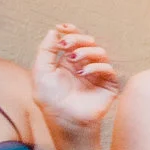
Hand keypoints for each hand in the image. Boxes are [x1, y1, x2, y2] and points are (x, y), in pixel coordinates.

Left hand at [32, 25, 119, 143]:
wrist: (65, 121)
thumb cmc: (50, 101)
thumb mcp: (40, 73)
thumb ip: (45, 51)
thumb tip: (54, 31)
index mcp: (68, 62)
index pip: (73, 40)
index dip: (70, 30)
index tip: (62, 27)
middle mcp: (84, 66)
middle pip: (88, 42)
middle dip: (77, 39)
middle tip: (66, 45)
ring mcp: (97, 75)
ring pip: (100, 52)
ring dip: (86, 52)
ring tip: (73, 61)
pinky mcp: (108, 85)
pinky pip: (108, 69)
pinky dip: (96, 67)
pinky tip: (84, 73)